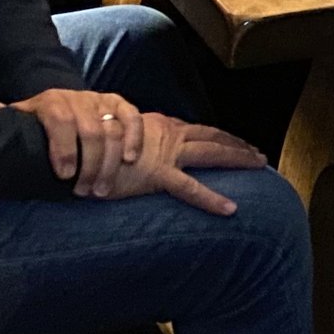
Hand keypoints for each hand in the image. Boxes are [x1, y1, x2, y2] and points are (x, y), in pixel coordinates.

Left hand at [8, 87, 142, 192]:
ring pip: (113, 130)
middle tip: (84, 191)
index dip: (63, 148)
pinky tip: (128, 160)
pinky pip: (133, 118)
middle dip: (89, 165)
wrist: (60, 101)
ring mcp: (101, 101)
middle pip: (91, 131)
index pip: (60, 121)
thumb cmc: (38, 121)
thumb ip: (4, 120)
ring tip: (102, 189)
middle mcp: (79, 98)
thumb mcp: (19, 119)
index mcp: (51, 102)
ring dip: (110, 163)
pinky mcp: (120, 104)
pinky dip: (134, 138)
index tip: (64, 175)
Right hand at [90, 113, 267, 215]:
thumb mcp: (122, 137)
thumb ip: (141, 141)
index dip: (222, 136)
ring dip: (238, 158)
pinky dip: (211, 198)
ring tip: (259, 166)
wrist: (73, 140)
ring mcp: (165, 153)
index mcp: (162, 126)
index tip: (242, 143)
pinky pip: (190, 188)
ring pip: (211, 152)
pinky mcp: (156, 174)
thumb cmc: (93, 143)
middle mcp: (169, 134)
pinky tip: (230, 208)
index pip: (200, 130)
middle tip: (260, 155)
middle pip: (213, 138)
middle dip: (239, 146)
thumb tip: (146, 151)